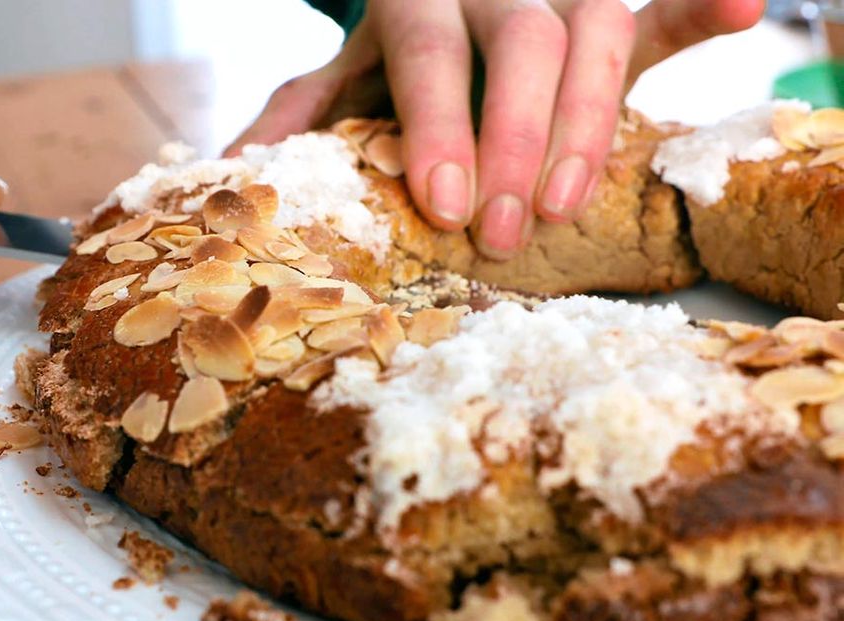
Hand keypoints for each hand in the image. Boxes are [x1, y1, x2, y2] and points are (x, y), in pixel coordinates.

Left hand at [228, 0, 764, 259]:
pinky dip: (702, 11)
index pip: (430, 51)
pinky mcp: (605, 6)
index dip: (442, 124)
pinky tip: (747, 9)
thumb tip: (237, 172)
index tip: (447, 204)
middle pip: (523, 44)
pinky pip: (654, 9)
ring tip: (565, 207)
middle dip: (519, 141)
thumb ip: (300, 115)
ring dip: (591, 122)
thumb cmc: (387, 51)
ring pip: (595, 33)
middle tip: (503, 234)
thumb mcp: (340, 75)